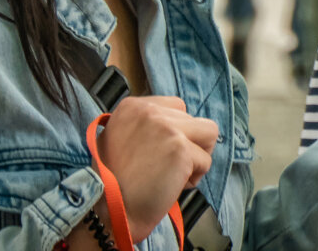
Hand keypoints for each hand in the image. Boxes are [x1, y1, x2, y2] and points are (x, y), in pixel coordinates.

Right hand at [95, 96, 218, 241]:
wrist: (109, 210)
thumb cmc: (114, 181)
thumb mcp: (117, 138)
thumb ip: (144, 125)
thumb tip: (174, 122)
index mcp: (132, 107)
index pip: (177, 106)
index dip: (177, 130)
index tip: (163, 150)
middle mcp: (150, 112)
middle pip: (194, 120)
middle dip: (187, 145)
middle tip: (165, 167)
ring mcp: (167, 128)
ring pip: (209, 133)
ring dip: (198, 155)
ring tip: (176, 173)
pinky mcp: (181, 149)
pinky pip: (206, 161)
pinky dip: (194, 177)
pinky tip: (172, 186)